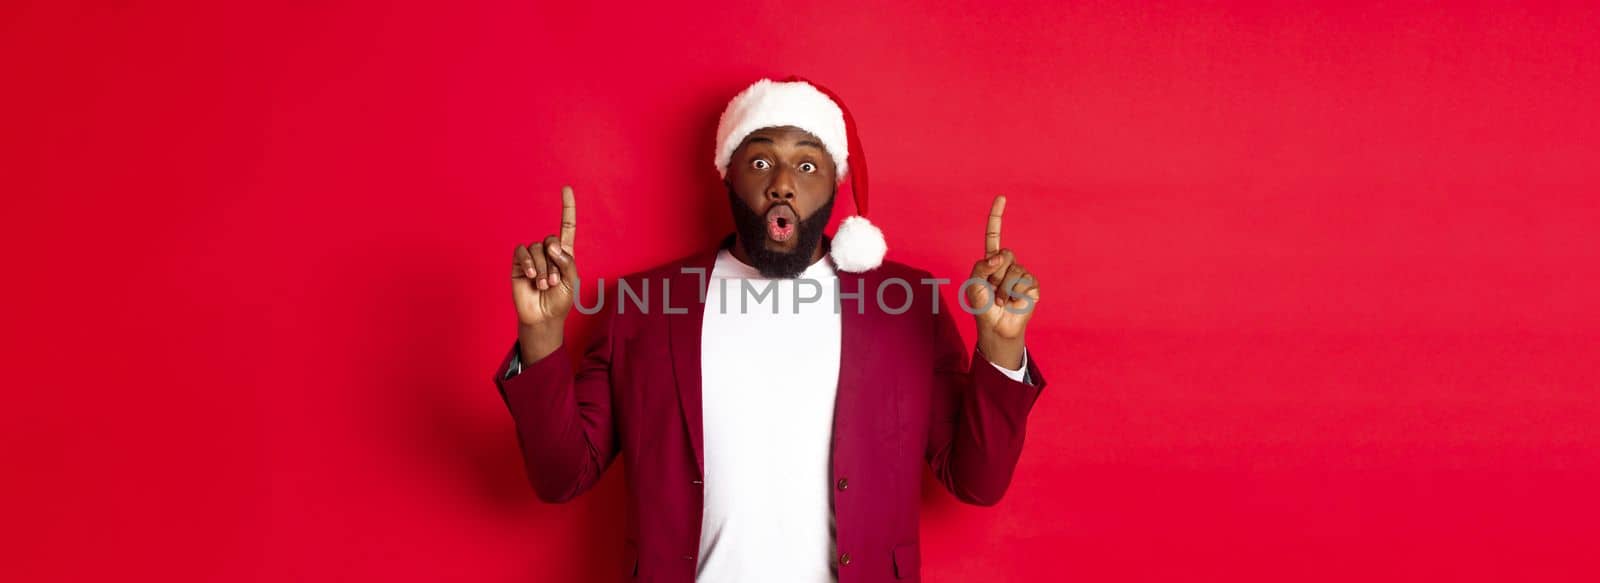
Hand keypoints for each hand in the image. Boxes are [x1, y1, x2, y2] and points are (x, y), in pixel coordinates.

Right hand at [511, 185, 578, 360]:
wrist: (542, 318)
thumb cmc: (559, 302)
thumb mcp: (572, 282)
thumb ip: (567, 262)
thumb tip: (552, 246)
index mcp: (564, 254)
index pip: (566, 226)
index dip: (567, 208)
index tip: (566, 188)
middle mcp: (548, 252)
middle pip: (551, 240)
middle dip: (554, 261)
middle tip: (553, 282)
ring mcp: (532, 257)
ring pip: (537, 248)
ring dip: (542, 268)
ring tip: (543, 285)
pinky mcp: (517, 263)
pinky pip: (522, 252)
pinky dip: (528, 262)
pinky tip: (530, 276)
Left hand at [966, 194, 1039, 368]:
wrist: (995, 327)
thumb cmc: (982, 306)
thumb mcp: (973, 284)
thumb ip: (981, 266)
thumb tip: (1001, 256)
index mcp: (991, 261)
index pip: (994, 235)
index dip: (997, 217)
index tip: (1002, 198)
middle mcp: (1007, 264)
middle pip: (1007, 253)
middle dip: (997, 273)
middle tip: (993, 290)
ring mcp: (1021, 274)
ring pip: (1015, 269)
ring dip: (1004, 288)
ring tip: (1001, 300)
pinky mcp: (1032, 286)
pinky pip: (1026, 282)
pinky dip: (1015, 294)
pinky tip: (1013, 302)